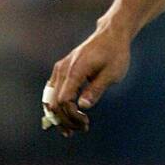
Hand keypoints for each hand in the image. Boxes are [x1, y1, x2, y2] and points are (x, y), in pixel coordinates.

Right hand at [43, 21, 130, 136]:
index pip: (64, 100)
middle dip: (65, 120)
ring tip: (69, 129)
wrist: (111, 35)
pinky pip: (51, 90)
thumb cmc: (115, 54)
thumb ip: (96, 89)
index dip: (72, 116)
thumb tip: (83, 106)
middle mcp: (63, 69)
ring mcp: (60, 68)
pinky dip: (55, 105)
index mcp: (75, 70)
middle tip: (80, 129)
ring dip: (58, 115)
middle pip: (54, 102)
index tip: (85, 123)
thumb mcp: (112, 73)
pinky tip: (62, 116)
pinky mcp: (61, 69)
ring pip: (49, 97)